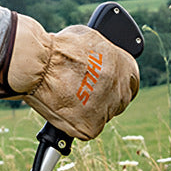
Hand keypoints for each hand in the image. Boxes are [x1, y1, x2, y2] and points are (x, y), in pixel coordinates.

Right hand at [5, 16, 138, 140]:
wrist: (39, 63)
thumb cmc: (59, 48)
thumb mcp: (90, 40)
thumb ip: (103, 54)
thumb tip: (102, 59)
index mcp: (126, 67)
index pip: (131, 81)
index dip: (115, 83)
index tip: (104, 85)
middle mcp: (121, 89)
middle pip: (118, 101)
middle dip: (102, 98)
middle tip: (81, 92)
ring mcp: (108, 110)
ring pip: (101, 116)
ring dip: (87, 110)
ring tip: (66, 96)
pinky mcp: (91, 127)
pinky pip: (86, 129)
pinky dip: (74, 123)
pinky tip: (62, 108)